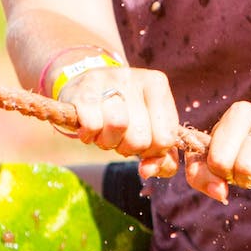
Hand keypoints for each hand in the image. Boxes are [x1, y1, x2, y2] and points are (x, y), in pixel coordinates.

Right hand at [65, 66, 182, 179]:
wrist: (85, 83)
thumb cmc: (124, 111)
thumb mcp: (149, 126)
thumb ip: (160, 156)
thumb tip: (147, 172)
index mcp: (158, 85)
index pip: (166, 137)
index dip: (151, 151)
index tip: (141, 141)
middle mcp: (135, 78)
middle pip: (140, 137)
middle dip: (127, 148)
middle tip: (119, 137)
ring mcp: (109, 80)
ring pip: (117, 126)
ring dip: (107, 142)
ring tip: (104, 131)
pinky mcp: (84, 90)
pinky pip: (92, 125)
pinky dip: (89, 135)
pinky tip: (89, 127)